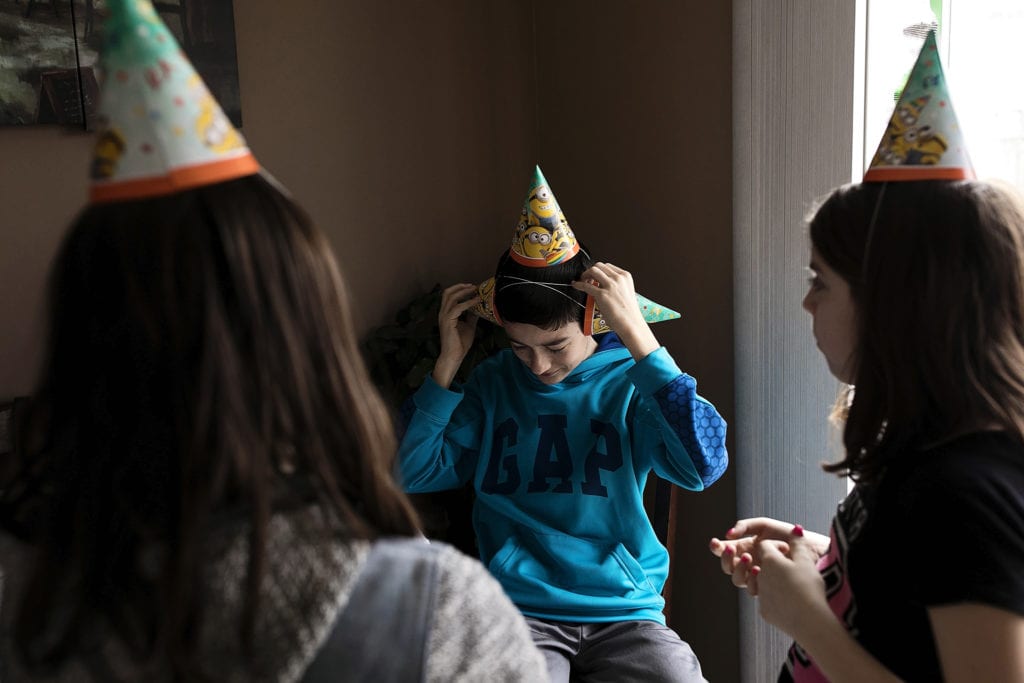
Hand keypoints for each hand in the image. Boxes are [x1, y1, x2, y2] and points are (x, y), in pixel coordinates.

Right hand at [432, 283, 479, 387]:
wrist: (454, 355)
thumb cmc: (460, 343)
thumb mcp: (469, 326)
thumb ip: (471, 316)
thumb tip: (478, 308)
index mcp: (446, 313)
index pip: (449, 296)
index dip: (460, 289)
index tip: (472, 288)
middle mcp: (442, 313)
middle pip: (448, 292)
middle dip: (460, 287)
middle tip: (473, 286)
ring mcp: (444, 316)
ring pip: (452, 297)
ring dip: (464, 292)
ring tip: (475, 290)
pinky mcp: (448, 321)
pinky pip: (458, 307)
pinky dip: (468, 302)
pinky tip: (476, 301)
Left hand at [571, 262, 658, 359]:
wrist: (631, 323)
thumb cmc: (629, 313)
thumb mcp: (627, 292)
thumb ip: (618, 286)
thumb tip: (603, 286)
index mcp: (626, 276)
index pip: (608, 266)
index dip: (599, 270)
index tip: (594, 276)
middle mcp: (618, 278)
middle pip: (599, 266)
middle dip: (591, 271)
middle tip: (586, 278)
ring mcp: (610, 285)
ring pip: (592, 271)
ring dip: (585, 275)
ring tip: (582, 281)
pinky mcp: (602, 295)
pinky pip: (586, 285)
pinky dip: (578, 284)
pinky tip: (575, 285)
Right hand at [709, 517, 828, 593]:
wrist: (813, 552)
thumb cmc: (790, 536)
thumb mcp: (766, 525)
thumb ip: (746, 526)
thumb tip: (728, 534)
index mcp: (747, 547)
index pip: (726, 550)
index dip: (717, 548)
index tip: (715, 542)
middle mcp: (751, 563)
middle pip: (728, 566)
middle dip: (726, 558)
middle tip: (732, 549)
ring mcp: (759, 576)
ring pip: (737, 579)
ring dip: (739, 569)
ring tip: (749, 558)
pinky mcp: (768, 588)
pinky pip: (752, 589)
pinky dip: (753, 580)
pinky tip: (759, 570)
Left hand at [748, 537, 833, 643]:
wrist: (810, 620)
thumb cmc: (809, 588)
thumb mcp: (806, 561)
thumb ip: (798, 543)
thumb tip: (795, 530)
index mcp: (769, 561)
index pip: (765, 546)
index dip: (776, 546)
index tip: (789, 551)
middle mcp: (760, 576)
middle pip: (762, 564)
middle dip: (772, 564)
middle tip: (789, 568)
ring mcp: (761, 594)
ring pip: (763, 583)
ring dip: (772, 581)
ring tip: (789, 584)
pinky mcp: (765, 611)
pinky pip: (768, 601)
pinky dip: (776, 599)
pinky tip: (791, 602)